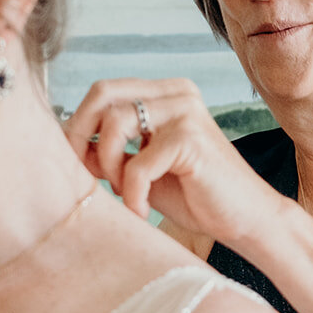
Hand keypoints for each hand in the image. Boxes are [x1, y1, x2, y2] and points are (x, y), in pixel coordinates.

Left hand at [62, 78, 284, 244]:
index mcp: (166, 94)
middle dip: (81, 135)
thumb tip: (67, 144)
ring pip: (115, 125)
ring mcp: (186, 111)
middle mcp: (177, 93)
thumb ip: (110, 153)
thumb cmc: (196, 197)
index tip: (74, 163)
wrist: (245, 221)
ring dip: (110, 168)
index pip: (104, 91)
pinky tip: (142, 211)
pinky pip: (136, 165)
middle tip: (84, 174)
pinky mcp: (191, 139)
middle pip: (103, 93)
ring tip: (127, 196)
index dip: (78, 125)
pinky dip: (131, 194)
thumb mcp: (141, 171)